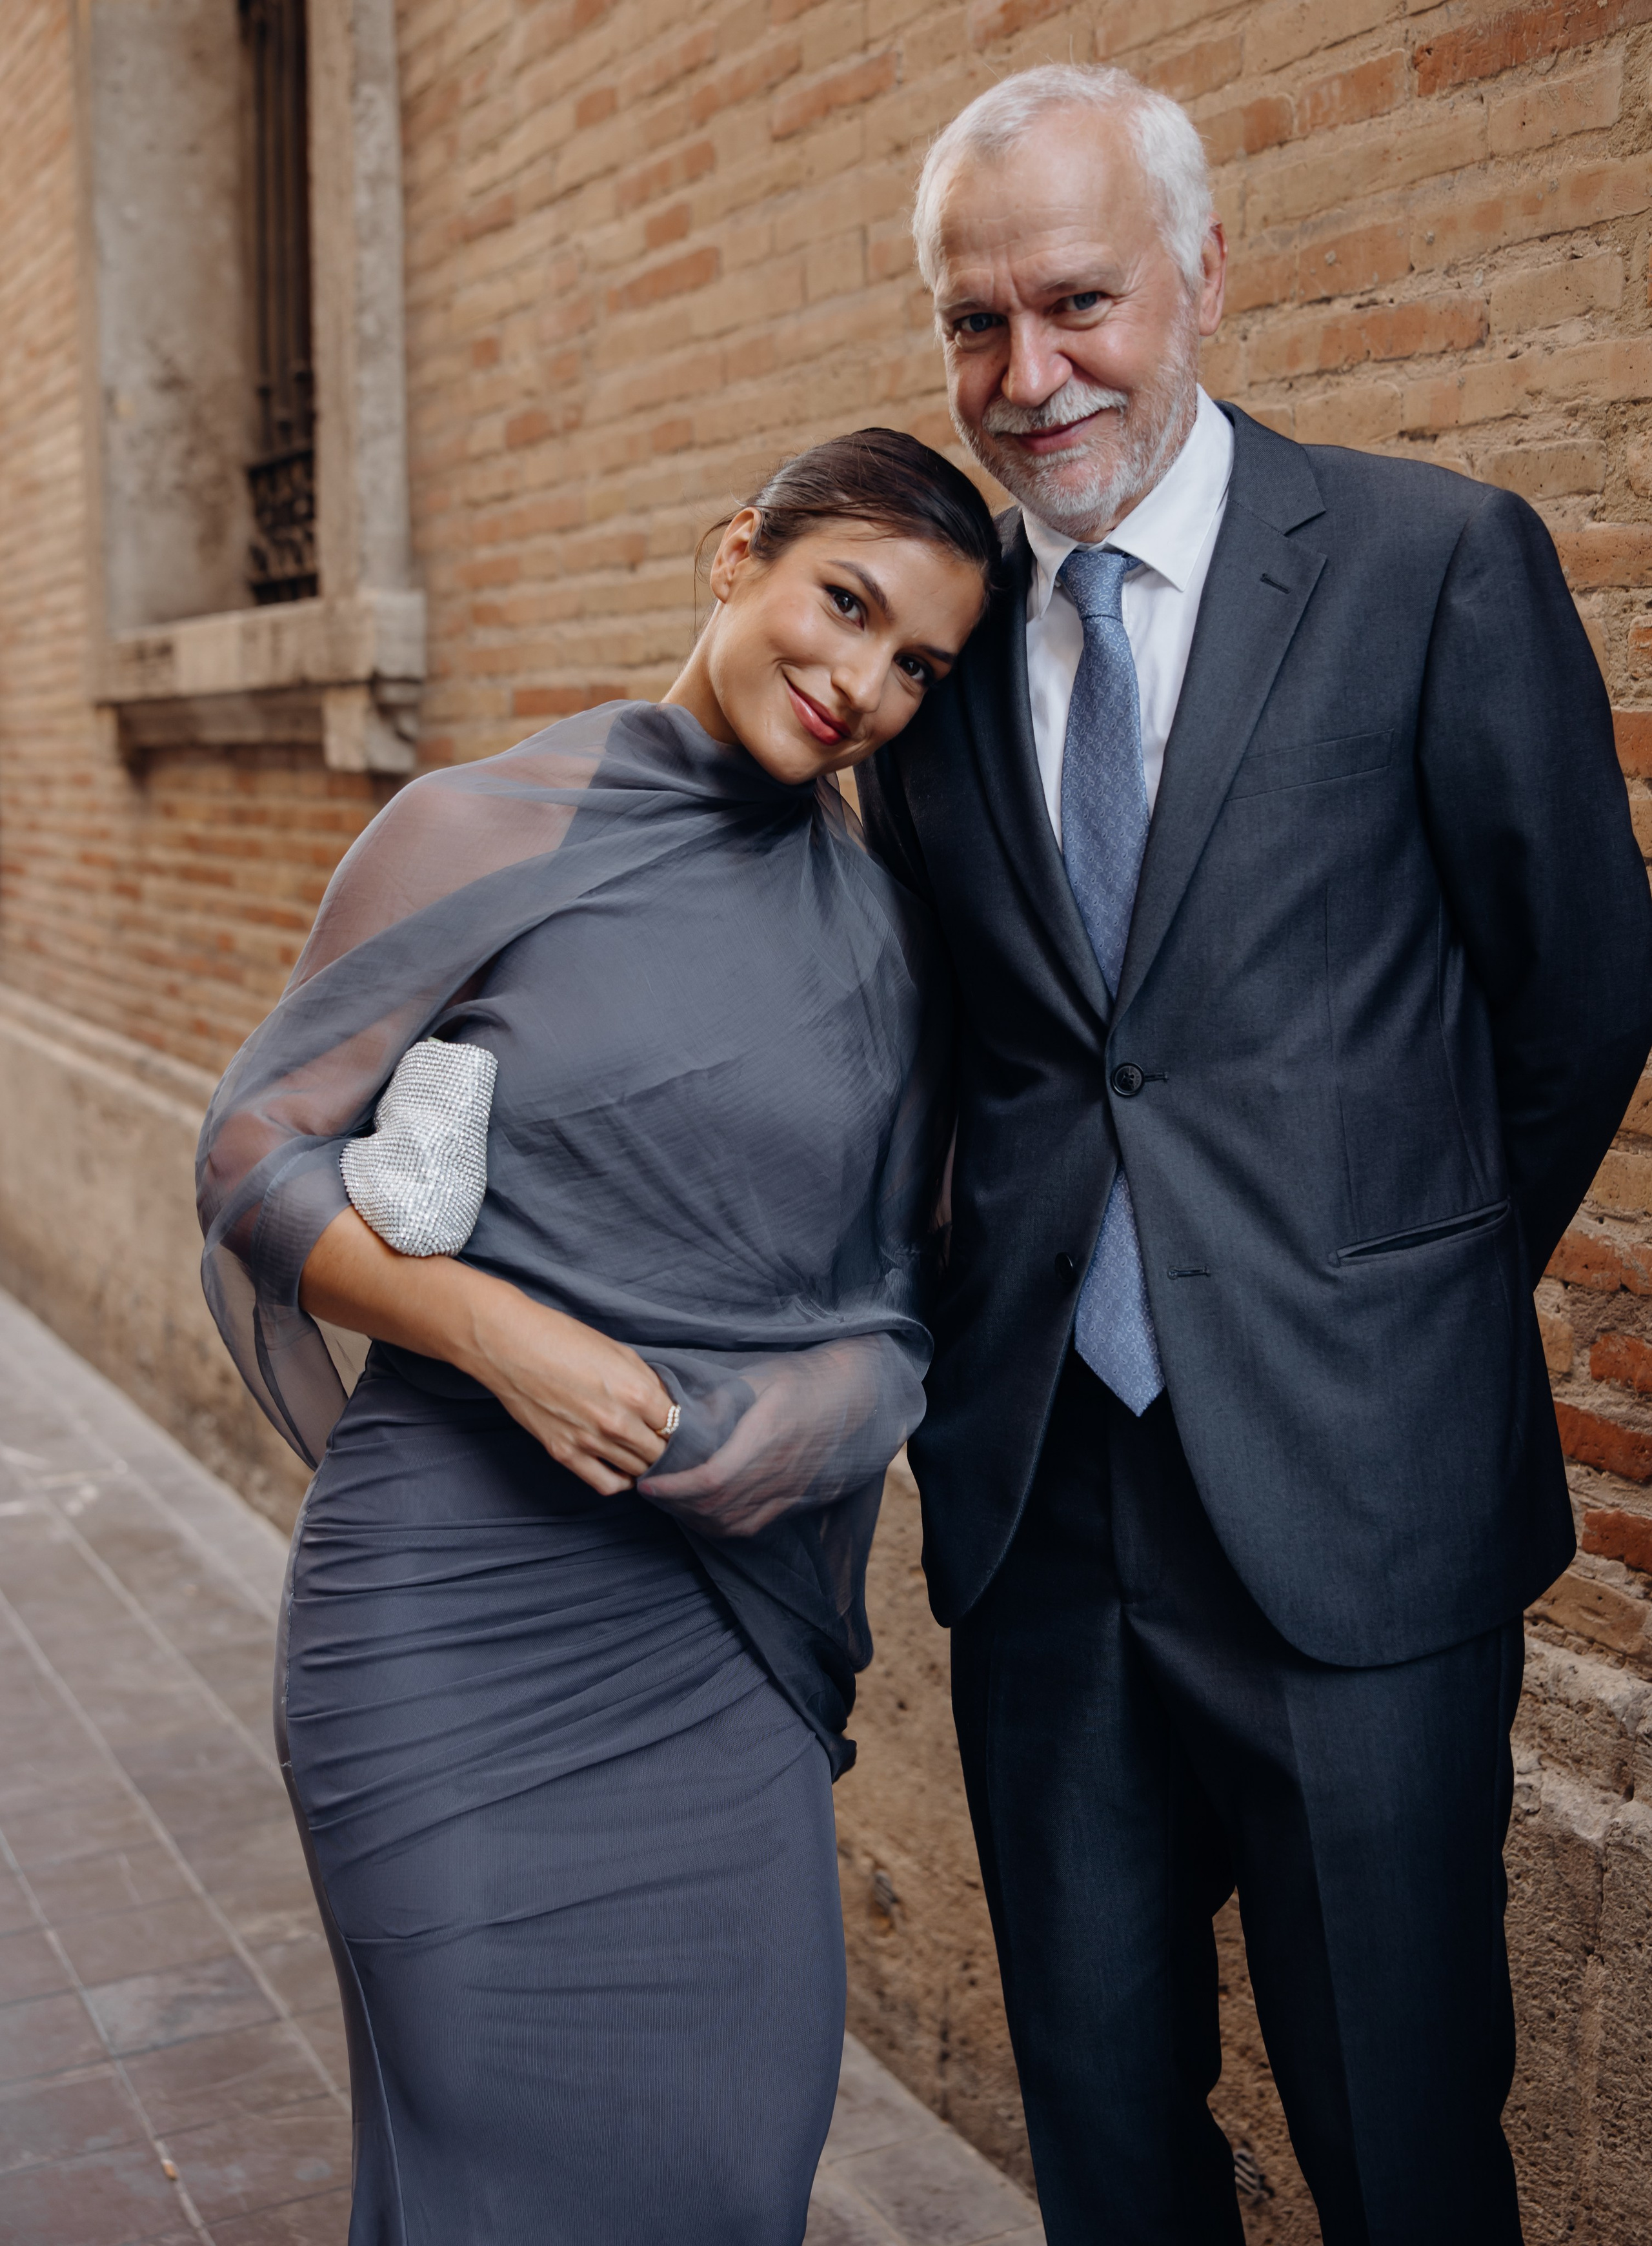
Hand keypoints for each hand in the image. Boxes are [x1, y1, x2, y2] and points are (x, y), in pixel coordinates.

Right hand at [465, 1292, 675, 1495]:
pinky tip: (624, 1470)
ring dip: (646, 1464)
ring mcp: (590, 1442)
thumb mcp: (619, 1352)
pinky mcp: (565, 1454)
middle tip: (667, 1442)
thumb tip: (667, 1406)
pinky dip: (621, 1481)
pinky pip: (606, 1484)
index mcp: (637, 1392)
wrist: (511, 1345)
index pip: (678, 1427)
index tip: (681, 1427)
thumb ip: (647, 1383)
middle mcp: (618, 1423)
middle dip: (668, 1448)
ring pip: (638, 1471)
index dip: (683, 1428)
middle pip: (661, 1453)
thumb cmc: (564, 1339)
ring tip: (646, 1454)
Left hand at [641, 1372, 804, 1534]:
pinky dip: (717, 1526)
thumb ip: (720, 1395)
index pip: (713, 1478)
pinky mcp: (791, 1498)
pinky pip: (749, 1526)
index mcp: (765, 1435)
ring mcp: (786, 1488)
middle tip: (649, 1489)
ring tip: (668, 1500)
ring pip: (730, 1521)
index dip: (676, 1488)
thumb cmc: (801, 1378)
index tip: (649, 1482)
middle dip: (675, 1504)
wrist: (850, 1397)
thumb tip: (680, 1413)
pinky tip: (699, 1513)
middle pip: (716, 1505)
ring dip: (692, 1517)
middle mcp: (776, 1469)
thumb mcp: (760, 1374)